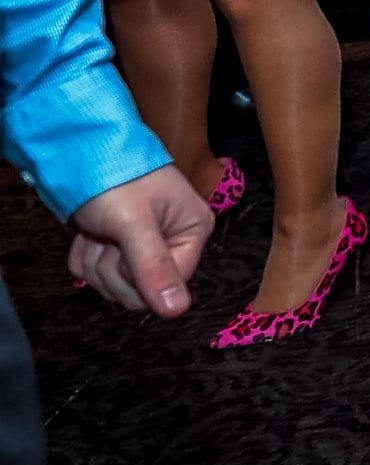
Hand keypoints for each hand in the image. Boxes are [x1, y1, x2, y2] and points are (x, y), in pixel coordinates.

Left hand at [66, 163, 210, 316]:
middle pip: (140, 291)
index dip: (139, 276)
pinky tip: (90, 233)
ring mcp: (145, 246)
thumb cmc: (115, 180)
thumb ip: (154, 267)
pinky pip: (97, 275)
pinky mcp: (119, 248)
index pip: (170, 285)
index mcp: (193, 232)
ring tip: (98, 230)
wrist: (80, 153)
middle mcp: (174, 242)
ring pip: (114, 285)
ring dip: (96, 261)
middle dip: (113, 268)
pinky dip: (85, 257)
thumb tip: (178, 311)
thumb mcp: (134, 223)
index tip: (124, 248)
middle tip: (109, 237)